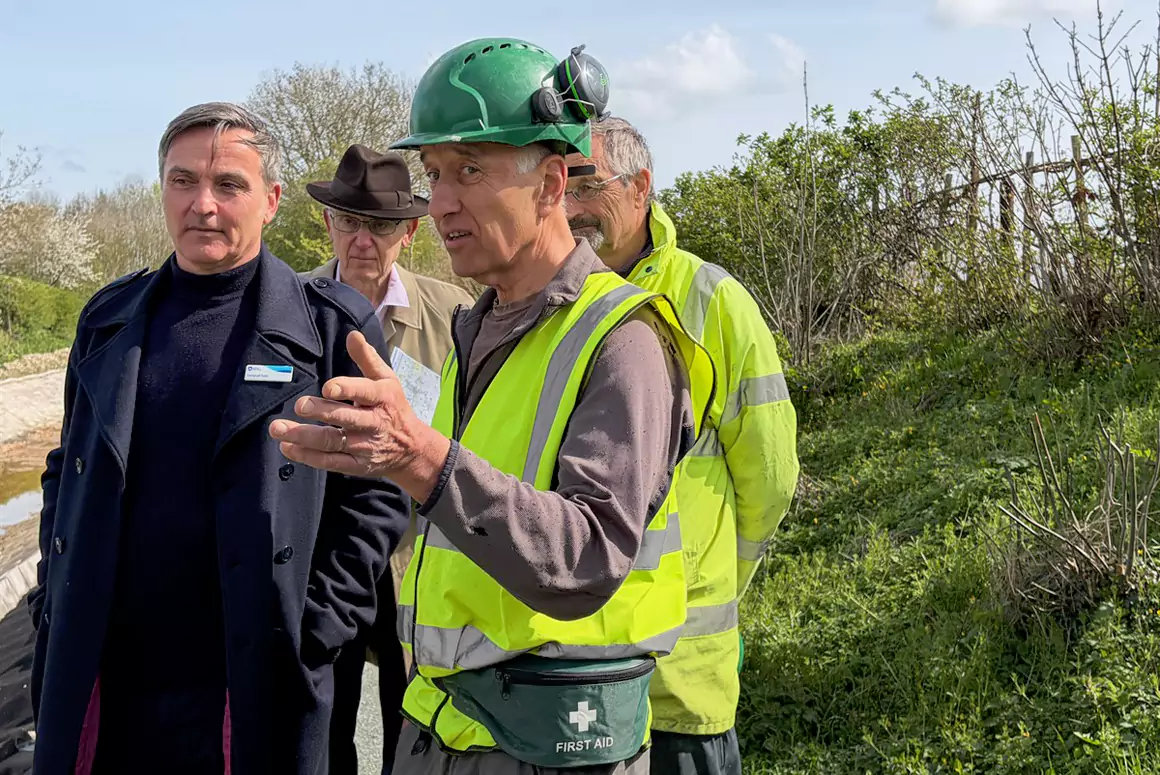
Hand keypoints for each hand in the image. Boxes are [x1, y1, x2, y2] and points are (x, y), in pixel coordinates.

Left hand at [269, 330, 449, 500]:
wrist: (413, 449)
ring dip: (304, 436)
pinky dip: (308, 457)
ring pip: (333, 442)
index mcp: (383, 398)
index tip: (327, 388)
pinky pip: (330, 462)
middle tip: (299, 405)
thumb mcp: (387, 380)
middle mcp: (375, 423)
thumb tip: (352, 335)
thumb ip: (367, 358)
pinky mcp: (357, 465)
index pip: (366, 392)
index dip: (347, 389)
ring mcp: (365, 446)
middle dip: (322, 412)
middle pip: (346, 418)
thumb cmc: (394, 407)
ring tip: (278, 429)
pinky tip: (288, 448)